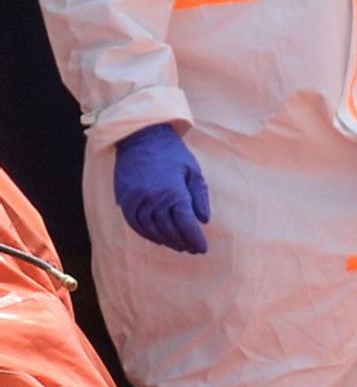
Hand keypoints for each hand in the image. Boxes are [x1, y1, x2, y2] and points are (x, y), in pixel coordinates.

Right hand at [112, 125, 210, 254]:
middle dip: (183, 242)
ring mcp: (136, 201)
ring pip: (151, 230)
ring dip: (166, 241)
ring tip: (178, 246)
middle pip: (169, 230)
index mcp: (173, 192)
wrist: (142, 137)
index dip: (195, 238)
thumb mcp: (193, 171)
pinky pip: (135, 224)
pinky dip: (147, 234)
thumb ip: (199, 196)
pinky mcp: (124, 200)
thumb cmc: (173, 153)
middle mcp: (153, 199)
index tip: (203, 248)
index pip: (186, 224)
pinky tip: (158, 238)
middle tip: (193, 249)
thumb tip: (203, 220)